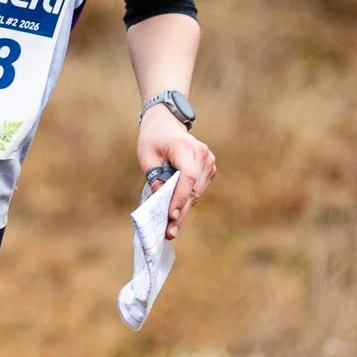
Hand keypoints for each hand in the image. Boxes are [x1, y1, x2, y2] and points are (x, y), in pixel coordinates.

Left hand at [136, 108, 216, 240]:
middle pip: (193, 189)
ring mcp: (209, 161)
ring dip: (184, 211)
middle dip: (180, 212)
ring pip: (196, 193)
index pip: (187, 176)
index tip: (170, 215)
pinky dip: (187, 202)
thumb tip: (160, 201)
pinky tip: (177, 216)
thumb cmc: (153, 139)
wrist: (166, 124)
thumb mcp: (146, 156)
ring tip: (171, 230)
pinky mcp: (209, 169)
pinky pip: (198, 190)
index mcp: (185, 147)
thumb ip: (154, 177)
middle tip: (169, 232)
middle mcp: (202, 154)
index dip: (180, 197)